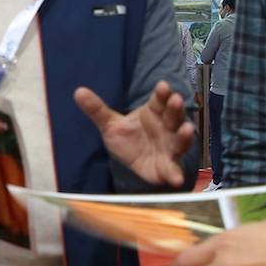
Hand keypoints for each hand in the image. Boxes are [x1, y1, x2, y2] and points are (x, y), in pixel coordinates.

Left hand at [74, 84, 195, 187]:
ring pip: (180, 139)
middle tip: (176, 100)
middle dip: (175, 109)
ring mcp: (169, 146)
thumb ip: (97, 110)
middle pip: (173, 116)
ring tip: (187, 130)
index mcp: (154, 112)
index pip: (160, 100)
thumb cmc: (128, 137)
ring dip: (184, 135)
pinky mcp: (167, 166)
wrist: (131, 160)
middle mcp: (166, 127)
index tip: (163, 86)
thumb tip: (78, 91)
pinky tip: (177, 179)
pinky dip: (176, 174)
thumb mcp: (110, 124)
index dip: (162, 93)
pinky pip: (174, 169)